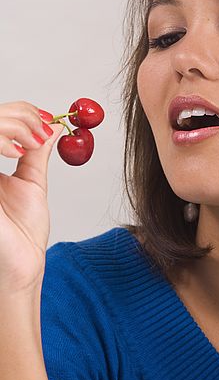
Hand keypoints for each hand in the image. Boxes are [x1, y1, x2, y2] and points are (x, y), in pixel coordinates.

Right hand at [0, 101, 63, 295]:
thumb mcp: (32, 183)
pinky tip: (16, 152)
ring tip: (29, 141)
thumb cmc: (23, 232)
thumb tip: (53, 128)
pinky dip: (0, 143)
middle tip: (38, 123)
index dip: (14, 113)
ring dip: (7, 127)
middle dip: (13, 117)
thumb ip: (36, 154)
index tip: (42, 116)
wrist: (21, 265)